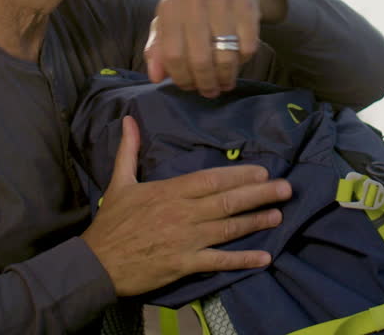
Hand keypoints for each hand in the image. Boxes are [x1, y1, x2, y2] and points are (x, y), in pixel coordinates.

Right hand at [80, 117, 290, 296]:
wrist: (97, 262)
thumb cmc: (111, 223)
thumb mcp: (119, 182)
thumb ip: (129, 150)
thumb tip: (129, 119)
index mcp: (170, 191)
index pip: (212, 180)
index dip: (240, 175)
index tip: (262, 171)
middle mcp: (183, 213)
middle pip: (227, 201)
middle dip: (259, 194)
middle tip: (286, 188)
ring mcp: (186, 240)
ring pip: (228, 228)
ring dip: (256, 221)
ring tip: (279, 214)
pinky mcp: (185, 264)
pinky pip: (219, 261)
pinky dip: (243, 260)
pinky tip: (264, 257)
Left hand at [145, 0, 285, 97]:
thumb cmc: (194, 8)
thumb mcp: (170, 22)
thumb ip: (158, 49)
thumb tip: (155, 77)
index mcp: (171, 7)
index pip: (172, 56)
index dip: (181, 78)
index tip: (188, 86)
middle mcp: (194, 2)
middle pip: (199, 60)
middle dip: (205, 83)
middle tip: (209, 91)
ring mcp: (222, 2)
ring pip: (224, 57)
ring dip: (225, 77)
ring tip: (224, 83)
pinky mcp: (246, 6)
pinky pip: (246, 48)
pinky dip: (243, 60)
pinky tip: (237, 59)